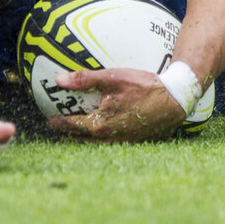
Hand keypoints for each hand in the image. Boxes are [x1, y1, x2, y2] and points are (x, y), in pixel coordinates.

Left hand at [48, 68, 185, 141]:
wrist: (175, 99)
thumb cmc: (145, 87)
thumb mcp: (113, 77)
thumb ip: (85, 79)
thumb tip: (59, 80)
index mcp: (100, 124)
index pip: (72, 125)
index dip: (58, 122)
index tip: (48, 119)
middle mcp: (109, 138)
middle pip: (80, 140)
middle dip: (67, 134)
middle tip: (58, 128)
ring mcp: (122, 143)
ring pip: (95, 145)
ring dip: (83, 139)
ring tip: (76, 132)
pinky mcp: (134, 143)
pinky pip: (110, 144)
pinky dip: (100, 140)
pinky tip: (103, 131)